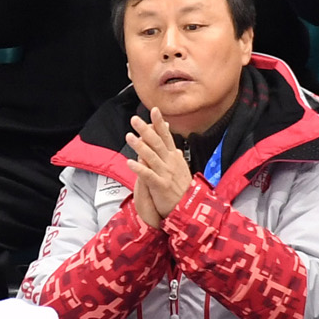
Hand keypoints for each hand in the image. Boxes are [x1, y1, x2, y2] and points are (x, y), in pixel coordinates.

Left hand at [126, 108, 191, 229]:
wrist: (190, 208)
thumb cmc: (182, 187)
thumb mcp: (179, 166)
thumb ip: (171, 152)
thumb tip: (169, 140)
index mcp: (174, 157)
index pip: (166, 136)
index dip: (159, 123)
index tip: (154, 110)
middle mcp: (170, 162)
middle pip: (157, 142)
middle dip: (146, 130)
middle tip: (134, 119)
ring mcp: (166, 174)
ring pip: (151, 156)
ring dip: (139, 146)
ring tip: (128, 136)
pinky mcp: (161, 186)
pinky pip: (148, 175)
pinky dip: (139, 168)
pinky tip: (130, 162)